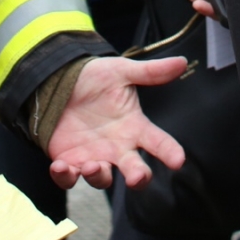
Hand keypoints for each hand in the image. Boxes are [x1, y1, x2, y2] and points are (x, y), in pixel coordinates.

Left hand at [46, 56, 188, 189]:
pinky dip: (65, 176)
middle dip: (139, 177)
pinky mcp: (69, 162)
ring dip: (98, 176)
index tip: (178, 160)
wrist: (58, 82)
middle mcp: (117, 147)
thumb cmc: (94, 78)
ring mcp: (94, 157)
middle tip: (137, 178)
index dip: (169, 152)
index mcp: (134, 127)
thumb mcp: (121, 71)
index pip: (158, 142)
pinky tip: (61, 167)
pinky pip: (69, 178)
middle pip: (135, 170)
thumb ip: (150, 72)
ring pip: (102, 178)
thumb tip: (182, 61)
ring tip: (92, 166)